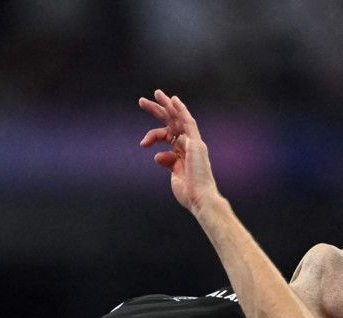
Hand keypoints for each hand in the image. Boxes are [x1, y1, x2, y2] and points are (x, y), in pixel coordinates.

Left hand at [138, 89, 216, 211]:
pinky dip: (181, 111)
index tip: (143, 143)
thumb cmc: (189, 192)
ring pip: (179, 118)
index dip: (152, 135)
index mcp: (183, 152)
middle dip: (157, 110)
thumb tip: (157, 155)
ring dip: (168, 105)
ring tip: (156, 93)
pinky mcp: (196, 143)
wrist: (201, 199)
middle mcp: (189, 144)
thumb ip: (167, 162)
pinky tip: (173, 100)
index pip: (166, 135)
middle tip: (141, 101)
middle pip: (171, 122)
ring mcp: (193, 142)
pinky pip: (189, 122)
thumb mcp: (174, 175)